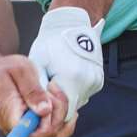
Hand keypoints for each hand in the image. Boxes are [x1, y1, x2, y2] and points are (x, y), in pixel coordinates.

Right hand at [0, 51, 74, 136]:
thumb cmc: (0, 71)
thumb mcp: (19, 70)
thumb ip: (32, 90)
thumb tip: (44, 110)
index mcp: (10, 114)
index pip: (33, 132)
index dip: (49, 119)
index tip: (49, 97)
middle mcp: (14, 128)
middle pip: (46, 136)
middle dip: (59, 113)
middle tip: (54, 89)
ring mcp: (22, 131)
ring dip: (63, 119)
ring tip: (59, 97)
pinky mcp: (28, 129)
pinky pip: (49, 135)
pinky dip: (61, 122)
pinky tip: (61, 107)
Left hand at [25, 6, 105, 122]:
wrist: (71, 25)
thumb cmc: (51, 43)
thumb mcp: (38, 65)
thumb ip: (39, 91)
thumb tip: (38, 111)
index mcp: (72, 77)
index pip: (62, 111)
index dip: (50, 110)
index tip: (42, 99)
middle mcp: (88, 81)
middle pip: (71, 108)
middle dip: (57, 104)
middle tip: (47, 90)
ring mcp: (95, 81)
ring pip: (77, 102)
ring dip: (65, 97)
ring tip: (56, 80)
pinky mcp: (98, 80)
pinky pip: (83, 93)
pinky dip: (73, 90)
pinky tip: (66, 77)